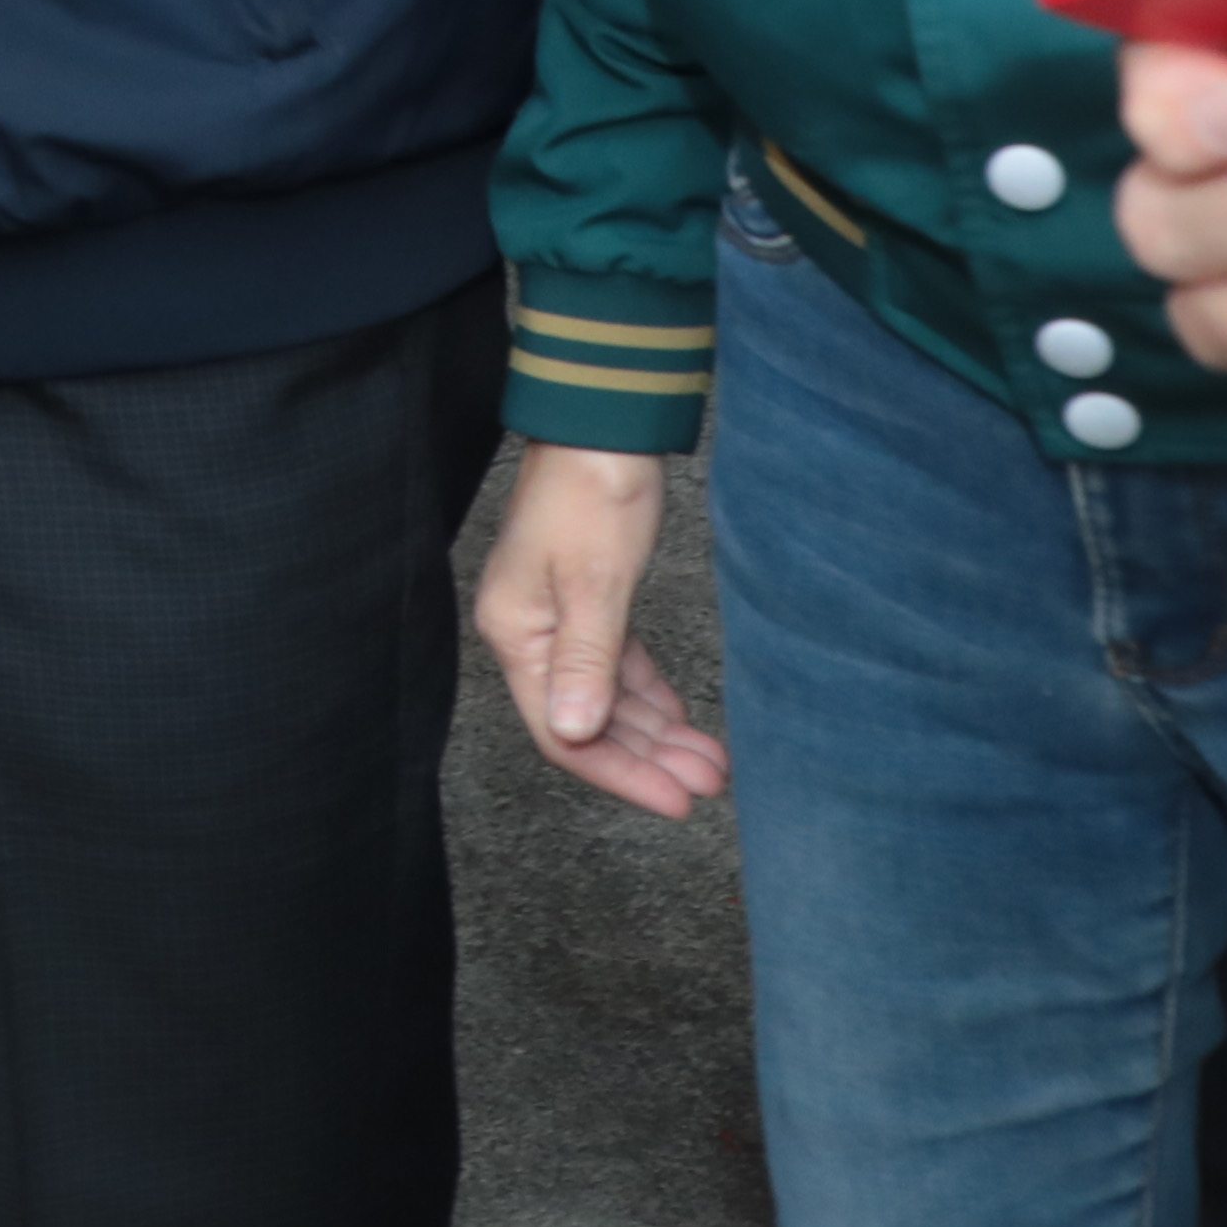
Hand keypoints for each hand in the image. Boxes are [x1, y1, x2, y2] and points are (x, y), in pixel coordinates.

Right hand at [475, 446, 725, 818]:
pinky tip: (678, 718)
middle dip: (649, 759)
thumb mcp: (594, 582)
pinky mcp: (587, 600)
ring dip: (655, 733)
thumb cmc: (592, 493)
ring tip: (709, 760)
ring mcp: (557, 618)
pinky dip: (648, 696)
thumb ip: (586, 662)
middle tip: (708, 783)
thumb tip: (572, 732)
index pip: (562, 731)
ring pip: (607, 698)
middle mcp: (530, 633)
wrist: (603, 425)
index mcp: (517, 633)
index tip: (676, 801)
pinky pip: (616, 666)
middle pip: (588, 722)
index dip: (620, 774)